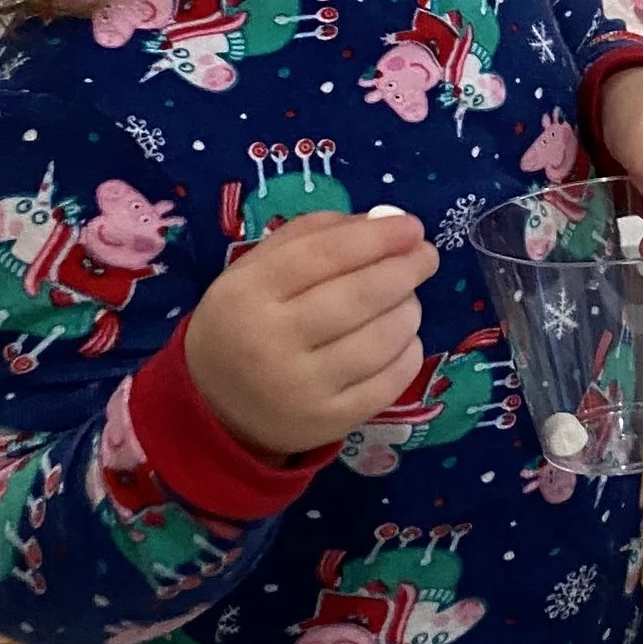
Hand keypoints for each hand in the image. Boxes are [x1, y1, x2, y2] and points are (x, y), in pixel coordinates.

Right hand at [185, 209, 436, 462]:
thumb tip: (385, 221)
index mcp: (248, 294)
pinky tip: (402, 338)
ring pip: (382, 338)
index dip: (376, 237)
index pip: (324, 255)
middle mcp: (271, 343)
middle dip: (405, 269)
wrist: (215, 406)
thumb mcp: (258, 269)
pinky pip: (391, 381)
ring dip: (408, 309)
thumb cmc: (247, 320)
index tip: (412, 227)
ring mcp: (302, 388)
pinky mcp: (329, 422)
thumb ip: (315, 235)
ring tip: (407, 298)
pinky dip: (408, 351)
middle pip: (359, 296)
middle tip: (426, 256)